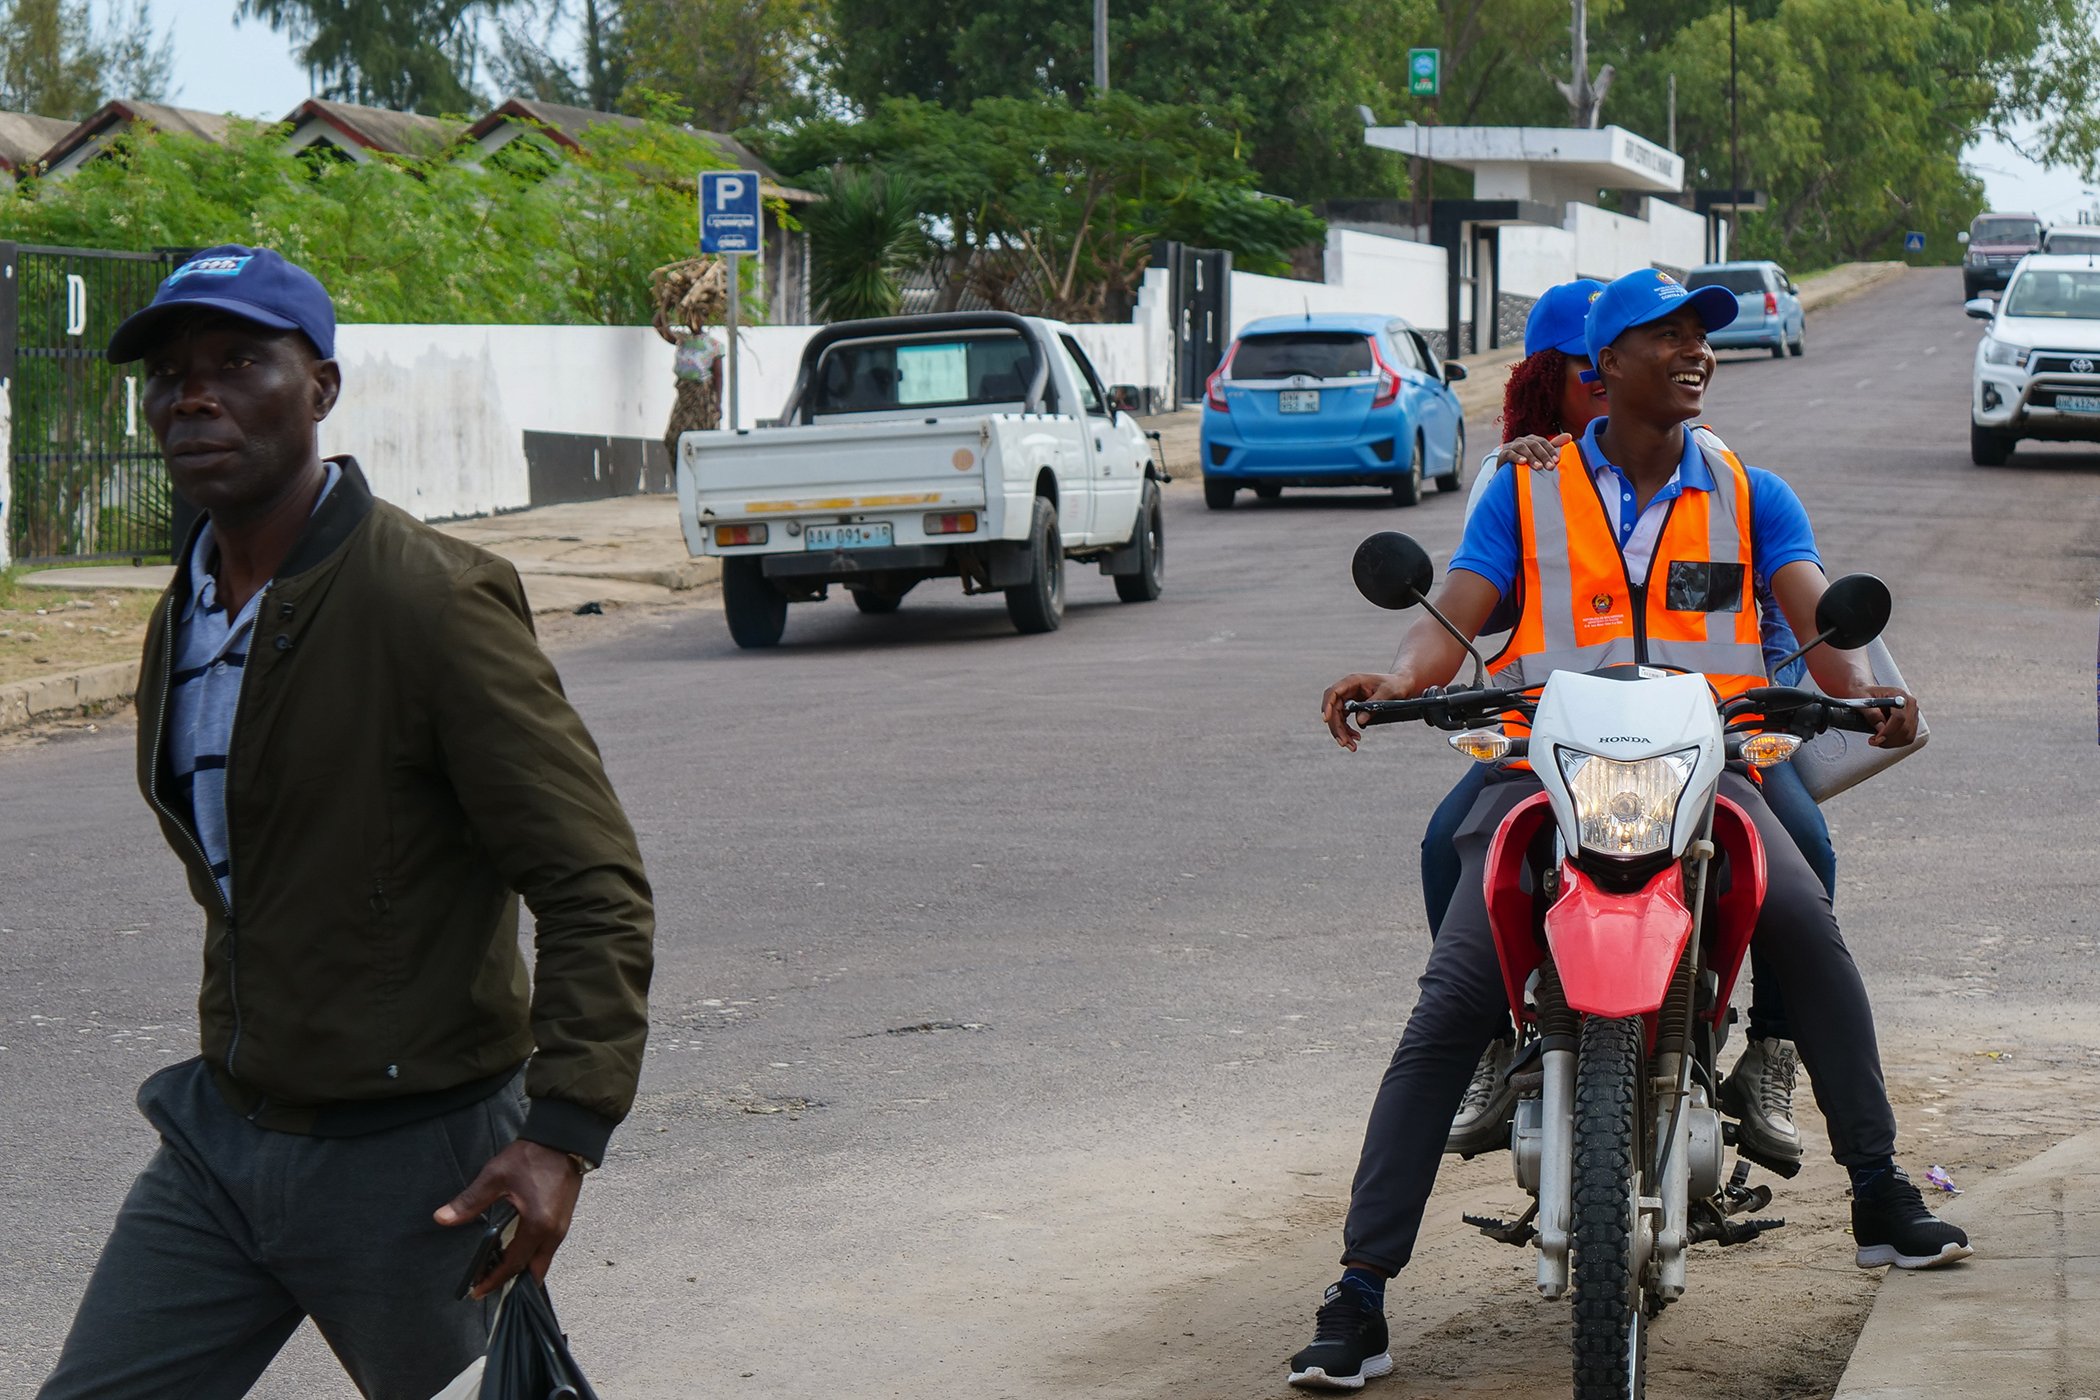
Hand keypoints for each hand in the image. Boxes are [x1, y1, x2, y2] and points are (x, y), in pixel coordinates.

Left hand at [434, 1139, 582, 1298]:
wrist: (563, 1138)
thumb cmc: (532, 1156)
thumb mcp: (496, 1177)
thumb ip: (470, 1202)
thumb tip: (442, 1218)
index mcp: (537, 1226)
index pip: (513, 1264)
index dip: (494, 1280)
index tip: (477, 1291)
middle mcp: (554, 1232)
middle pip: (533, 1270)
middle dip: (511, 1281)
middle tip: (488, 1284)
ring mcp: (562, 1227)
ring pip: (543, 1260)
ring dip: (522, 1268)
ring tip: (497, 1268)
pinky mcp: (564, 1219)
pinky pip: (548, 1248)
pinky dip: (532, 1256)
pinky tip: (516, 1249)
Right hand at [1321, 672, 1415, 750]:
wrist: (1401, 685)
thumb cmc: (1395, 685)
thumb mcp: (1388, 693)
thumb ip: (1373, 705)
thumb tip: (1360, 722)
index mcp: (1353, 681)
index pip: (1333, 693)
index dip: (1327, 705)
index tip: (1326, 719)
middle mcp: (1347, 690)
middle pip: (1333, 710)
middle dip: (1337, 727)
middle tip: (1344, 743)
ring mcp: (1348, 699)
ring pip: (1337, 718)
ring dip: (1341, 733)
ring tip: (1352, 746)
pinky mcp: (1352, 708)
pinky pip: (1344, 721)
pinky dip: (1348, 731)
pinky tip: (1356, 738)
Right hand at [1496, 433, 1572, 472]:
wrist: (1507, 471)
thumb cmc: (1527, 463)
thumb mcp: (1540, 454)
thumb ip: (1553, 446)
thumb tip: (1569, 436)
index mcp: (1532, 440)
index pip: (1543, 441)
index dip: (1550, 450)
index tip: (1557, 460)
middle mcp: (1522, 440)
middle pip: (1534, 444)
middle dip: (1543, 455)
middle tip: (1550, 467)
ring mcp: (1512, 446)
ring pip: (1523, 447)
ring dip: (1532, 457)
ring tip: (1539, 467)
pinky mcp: (1503, 454)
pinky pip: (1510, 453)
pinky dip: (1517, 457)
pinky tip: (1523, 462)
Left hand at [1856, 684, 1918, 748]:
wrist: (1866, 693)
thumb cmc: (1862, 694)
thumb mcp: (1860, 701)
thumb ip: (1871, 714)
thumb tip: (1881, 728)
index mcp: (1897, 694)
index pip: (1899, 717)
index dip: (1888, 731)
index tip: (1877, 739)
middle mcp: (1908, 703)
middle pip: (1906, 728)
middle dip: (1889, 739)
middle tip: (1874, 741)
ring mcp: (1912, 712)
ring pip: (1908, 735)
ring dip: (1892, 742)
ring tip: (1877, 740)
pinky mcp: (1911, 721)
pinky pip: (1908, 737)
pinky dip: (1895, 742)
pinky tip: (1884, 739)